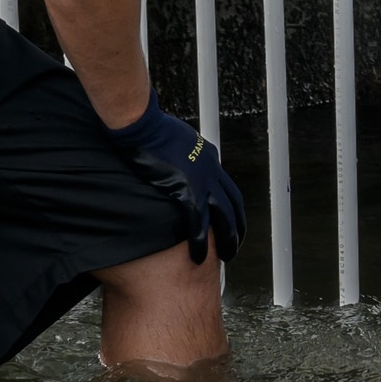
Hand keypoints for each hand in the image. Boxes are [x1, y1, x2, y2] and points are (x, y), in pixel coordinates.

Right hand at [106, 91, 243, 262]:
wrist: (143, 126)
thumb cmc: (152, 130)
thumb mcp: (177, 141)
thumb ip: (183, 155)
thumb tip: (177, 164)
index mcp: (208, 156)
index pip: (226, 187)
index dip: (230, 207)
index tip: (230, 221)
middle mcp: (211, 168)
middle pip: (232, 204)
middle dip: (236, 227)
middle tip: (235, 244)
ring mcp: (202, 179)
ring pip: (223, 216)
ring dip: (227, 238)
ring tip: (226, 255)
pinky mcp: (187, 189)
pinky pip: (198, 221)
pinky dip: (200, 240)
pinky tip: (200, 254)